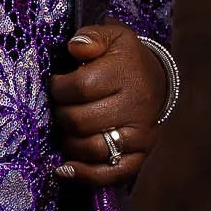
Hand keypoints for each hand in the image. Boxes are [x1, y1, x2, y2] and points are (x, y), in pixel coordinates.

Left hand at [49, 22, 167, 185]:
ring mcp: (139, 134)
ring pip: (92, 148)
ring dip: (67, 141)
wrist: (155, 80)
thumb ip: (90, 37)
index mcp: (126, 75)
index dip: (58, 88)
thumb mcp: (111, 36)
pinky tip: (64, 169)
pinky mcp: (140, 155)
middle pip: (81, 121)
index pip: (80, 88)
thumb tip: (75, 47)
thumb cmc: (122, 58)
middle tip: (57, 108)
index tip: (56, 84)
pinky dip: (85, 175)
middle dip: (59, 115)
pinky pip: (111, 173)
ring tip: (62, 129)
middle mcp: (136, 107)